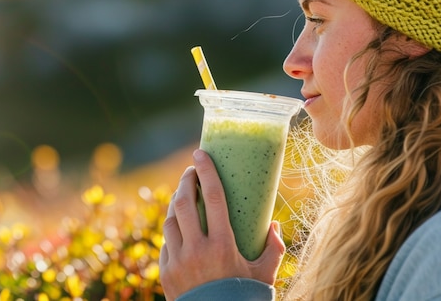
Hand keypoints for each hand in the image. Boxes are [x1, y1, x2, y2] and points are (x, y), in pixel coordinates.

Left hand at [159, 149, 284, 299]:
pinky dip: (171, 228)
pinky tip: (179, 224)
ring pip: (170, 220)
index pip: (212, 198)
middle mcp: (196, 250)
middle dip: (186, 180)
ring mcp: (177, 261)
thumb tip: (275, 226)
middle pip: (184, 202)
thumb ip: (274, 249)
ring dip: (175, 202)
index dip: (206, 172)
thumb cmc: (245, 299)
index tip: (200, 153)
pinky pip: (165, 242)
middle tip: (192, 171)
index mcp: (222, 246)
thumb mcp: (265, 275)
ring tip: (185, 193)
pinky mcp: (166, 273)